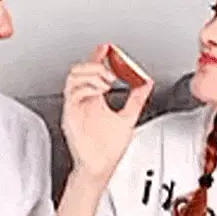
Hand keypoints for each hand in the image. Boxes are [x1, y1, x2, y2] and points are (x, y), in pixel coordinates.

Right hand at [61, 44, 153, 184]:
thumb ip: (136, 99)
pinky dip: (86, 88)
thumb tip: (146, 84)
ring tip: (107, 81)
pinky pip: (72, 94)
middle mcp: (83, 101)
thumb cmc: (108, 149)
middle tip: (111, 71)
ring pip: (74, 77)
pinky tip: (98, 92)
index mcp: (94, 99)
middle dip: (96, 64)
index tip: (108, 48)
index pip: (93, 71)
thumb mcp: (128, 118)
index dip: (98, 57)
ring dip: (92, 74)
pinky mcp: (70, 116)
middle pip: (80, 70)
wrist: (100, 167)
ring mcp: (76, 107)